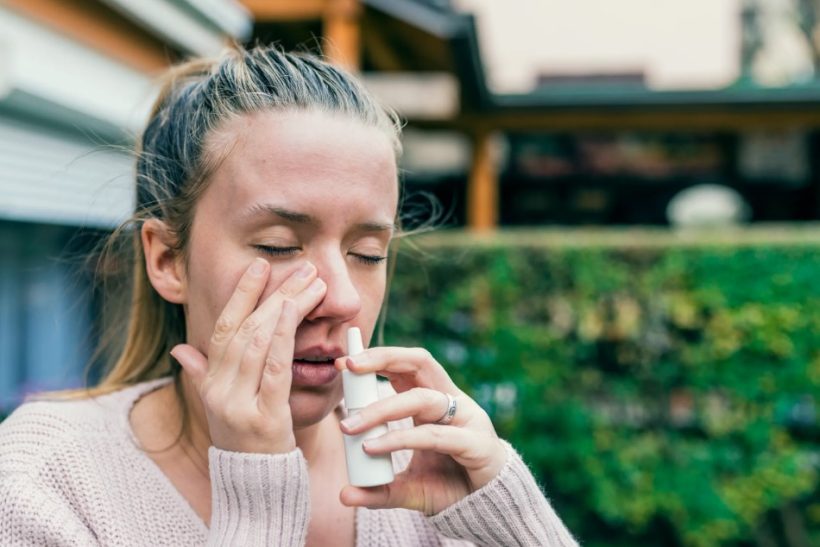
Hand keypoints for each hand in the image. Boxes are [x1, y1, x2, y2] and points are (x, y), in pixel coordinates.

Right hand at [171, 258, 325, 453]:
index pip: (223, 327)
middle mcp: (220, 389)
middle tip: (303, 268)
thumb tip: (181, 349)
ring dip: (286, 307)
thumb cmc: (244, 439)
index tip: (260, 265)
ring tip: (310, 282)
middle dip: (275, 293)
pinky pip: (273, 370)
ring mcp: (239, 404)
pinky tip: (294, 313)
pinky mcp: (264, 418)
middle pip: (246, 329)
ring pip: (259, 342)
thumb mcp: (219, 405)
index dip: (241, 294)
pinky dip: (283, 338)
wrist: (255, 484)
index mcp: (211, 382)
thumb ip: (201, 374)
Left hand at [335, 347, 507, 514]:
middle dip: (383, 358)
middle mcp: (450, 402)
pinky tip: (375, 447)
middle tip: (349, 366)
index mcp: (433, 402)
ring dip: (382, 409)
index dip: (377, 358)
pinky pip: (435, 436)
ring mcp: (467, 419)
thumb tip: (344, 494)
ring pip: (422, 398)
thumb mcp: (408, 488)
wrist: (488, 510)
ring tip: (350, 426)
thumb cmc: (449, 487)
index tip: (342, 362)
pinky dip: (402, 439)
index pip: (405, 367)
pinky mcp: (476, 444)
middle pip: (419, 362)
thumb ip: (379, 489)